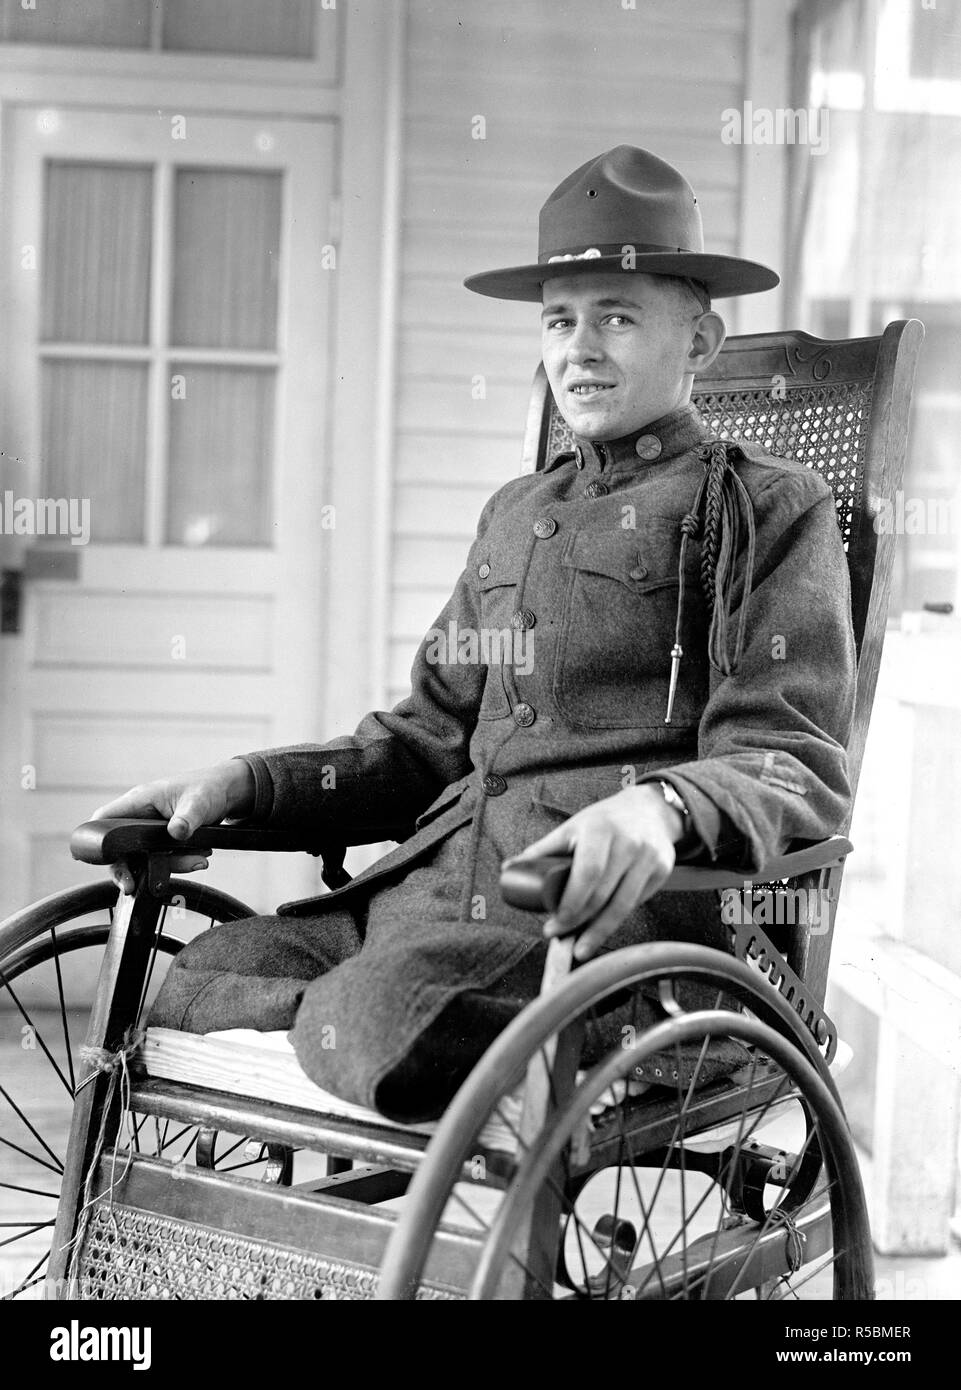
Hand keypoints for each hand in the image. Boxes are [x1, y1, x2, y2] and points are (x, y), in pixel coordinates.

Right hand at [90, 758, 255, 893]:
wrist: (226, 793)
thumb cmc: (208, 788)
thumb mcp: (199, 802)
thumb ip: (187, 818)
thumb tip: (176, 832)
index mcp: (140, 800)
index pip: (105, 818)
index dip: (97, 840)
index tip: (107, 862)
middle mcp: (141, 816)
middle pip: (121, 848)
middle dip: (129, 868)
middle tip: (133, 886)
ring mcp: (151, 830)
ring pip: (145, 858)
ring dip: (169, 865)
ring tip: (197, 861)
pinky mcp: (163, 840)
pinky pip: (163, 859)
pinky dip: (179, 863)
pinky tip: (198, 858)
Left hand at [504, 784, 683, 960]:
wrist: (648, 811)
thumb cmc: (604, 822)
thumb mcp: (572, 828)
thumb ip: (543, 850)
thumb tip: (509, 868)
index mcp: (600, 830)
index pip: (588, 872)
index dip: (572, 901)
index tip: (556, 921)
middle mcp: (629, 843)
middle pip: (604, 894)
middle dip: (580, 921)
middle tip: (559, 934)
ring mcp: (649, 857)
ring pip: (623, 905)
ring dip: (600, 931)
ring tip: (581, 947)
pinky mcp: (663, 870)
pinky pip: (637, 902)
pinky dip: (617, 918)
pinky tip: (602, 928)